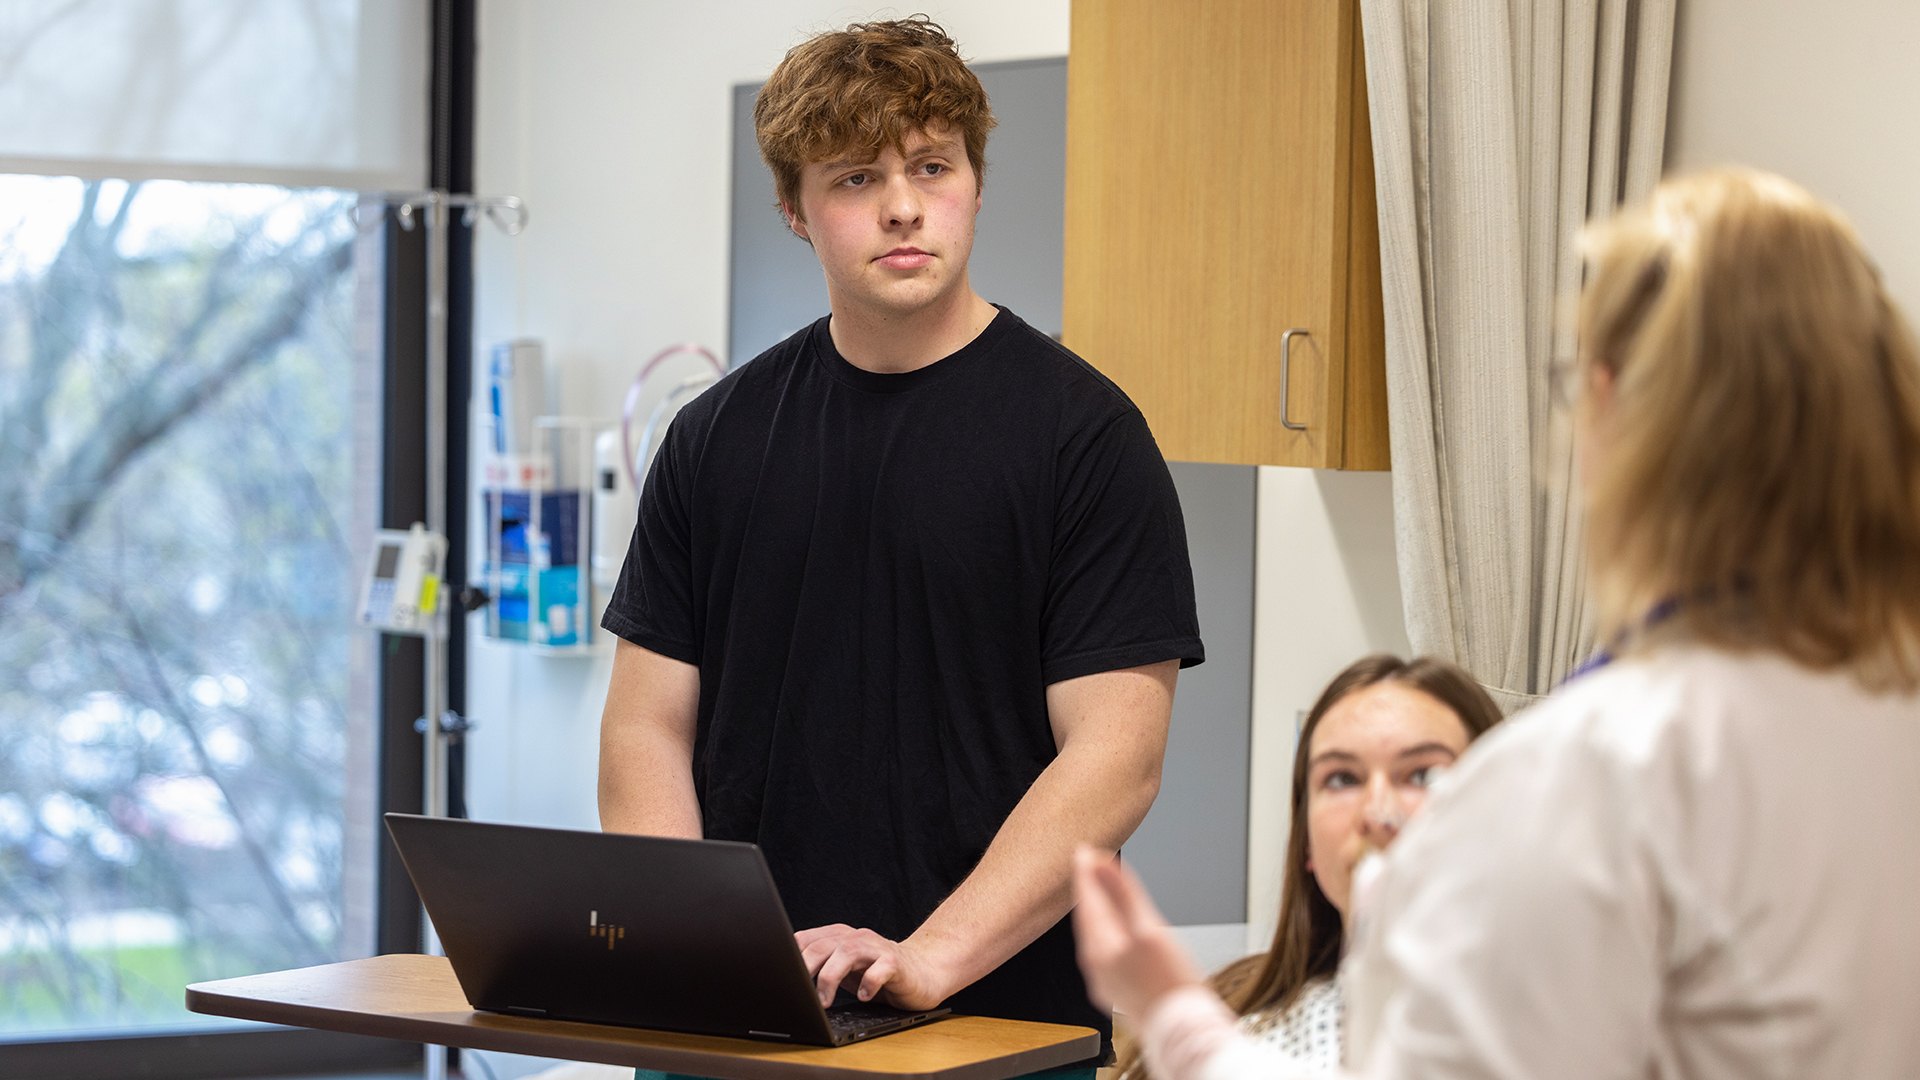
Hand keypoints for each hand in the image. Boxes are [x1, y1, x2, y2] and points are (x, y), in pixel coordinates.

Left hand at [795, 924, 948, 1010]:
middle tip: (800, 994)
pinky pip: (880, 969)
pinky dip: (869, 982)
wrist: (923, 972)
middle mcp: (857, 937)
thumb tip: (788, 982)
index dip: (791, 957)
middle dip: (807, 968)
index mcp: (840, 937)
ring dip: (831, 977)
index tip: (782, 979)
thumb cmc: (879, 972)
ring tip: (825, 1001)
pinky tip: (863, 996)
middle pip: (824, 945)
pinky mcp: (896, 963)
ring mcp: (877, 948)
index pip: (807, 939)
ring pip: (848, 952)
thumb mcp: (845, 970)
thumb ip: (822, 968)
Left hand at [1071, 845, 1203, 1018]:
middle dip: (1089, 890)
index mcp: (1098, 946)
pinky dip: (1108, 933)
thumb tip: (1100, 861)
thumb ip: (1123, 893)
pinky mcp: (1118, 993)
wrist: (1184, 1032)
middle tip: (1090, 865)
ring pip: (1094, 936)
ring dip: (1098, 911)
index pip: (1086, 898)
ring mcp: (1104, 982)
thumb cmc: (1172, 984)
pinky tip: (1119, 932)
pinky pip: (1104, 954)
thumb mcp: (1149, 928)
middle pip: (1087, 917)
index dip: (1085, 871)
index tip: (1083, 850)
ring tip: (1102, 892)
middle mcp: (1094, 965)